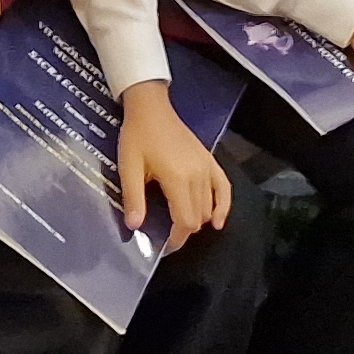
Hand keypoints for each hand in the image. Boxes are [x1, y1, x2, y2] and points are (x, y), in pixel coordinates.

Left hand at [114, 81, 232, 240]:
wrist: (151, 107)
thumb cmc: (137, 136)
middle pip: (198, 216)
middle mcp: (197, 175)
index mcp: (178, 178)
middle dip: (184, 230)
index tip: (164, 245)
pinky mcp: (210, 160)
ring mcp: (207, 167)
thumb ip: (133, 198)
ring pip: (210, 206)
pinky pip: (224, 187)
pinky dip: (223, 206)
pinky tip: (218, 220)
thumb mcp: (129, 167)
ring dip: (198, 220)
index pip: (186, 220)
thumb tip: (135, 226)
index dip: (177, 238)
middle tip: (167, 233)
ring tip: (180, 224)